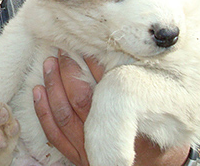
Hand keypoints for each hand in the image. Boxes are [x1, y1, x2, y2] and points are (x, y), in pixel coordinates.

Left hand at [32, 50, 190, 165]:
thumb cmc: (159, 138)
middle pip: (81, 99)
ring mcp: (88, 151)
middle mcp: (106, 139)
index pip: (107, 88)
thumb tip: (129, 55)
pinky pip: (54, 134)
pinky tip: (38, 91)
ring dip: (54, 86)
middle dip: (70, 72)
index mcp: (128, 124)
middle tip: (64, 50)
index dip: (95, 64)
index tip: (89, 44)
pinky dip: (43, 111)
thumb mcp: (160, 114)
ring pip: (63, 115)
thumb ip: (144, 89)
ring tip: (50, 63)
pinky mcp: (78, 157)